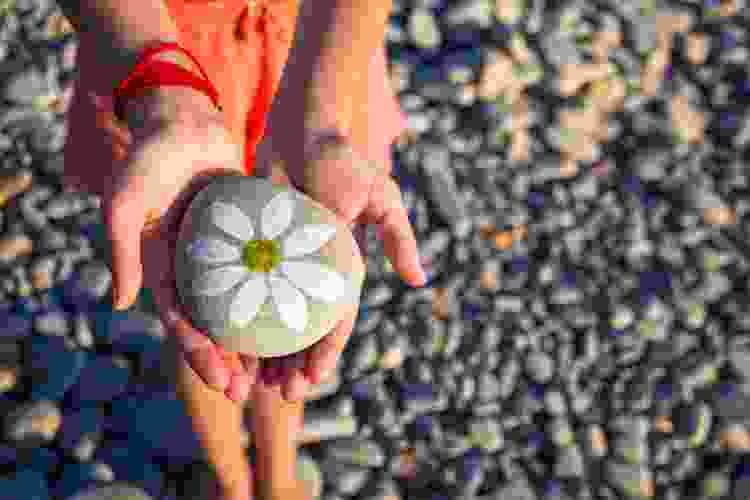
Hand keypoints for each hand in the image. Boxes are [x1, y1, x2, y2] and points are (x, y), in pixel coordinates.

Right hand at [63, 75, 257, 403]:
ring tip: (277, 370)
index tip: (223, 382)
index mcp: (163, 269)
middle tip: (253, 391)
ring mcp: (222, 254)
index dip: (201, 355)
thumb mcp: (125, 202)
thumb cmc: (150, 159)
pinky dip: (277, 295)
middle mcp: (194, 268)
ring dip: (255, 339)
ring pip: (242, 306)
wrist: (183, 121)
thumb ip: (122, 249)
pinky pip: (265, 271)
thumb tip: (119, 304)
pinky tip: (299, 316)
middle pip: (214, 324)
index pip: (183, 323)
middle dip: (230, 361)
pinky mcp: (247, 235)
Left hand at [253, 46, 426, 401]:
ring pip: (274, 317)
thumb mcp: (380, 196)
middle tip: (279, 394)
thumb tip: (418, 281)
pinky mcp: (258, 248)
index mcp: (343, 267)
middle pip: (304, 328)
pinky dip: (241, 315)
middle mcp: (314, 271)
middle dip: (295, 363)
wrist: (302, 127)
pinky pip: (248, 289)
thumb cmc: (343, 160)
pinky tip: (228, 340)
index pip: (335, 320)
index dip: (326, 353)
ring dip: (268, 351)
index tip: (311, 383)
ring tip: (254, 382)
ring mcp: (285, 262)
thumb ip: (397, 237)